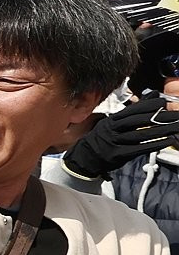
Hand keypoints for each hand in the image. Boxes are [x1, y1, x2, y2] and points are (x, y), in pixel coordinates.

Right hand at [63, 97, 178, 178]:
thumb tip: (150, 96)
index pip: (130, 110)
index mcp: (111, 120)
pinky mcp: (118, 155)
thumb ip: (131, 112)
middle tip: (175, 115)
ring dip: (160, 131)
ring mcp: (114, 142)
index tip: (162, 102)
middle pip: (136, 121)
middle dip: (158, 117)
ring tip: (175, 127)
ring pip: (140, 135)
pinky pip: (139, 149)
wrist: (84, 158)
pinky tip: (167, 141)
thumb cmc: (101, 139)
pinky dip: (154, 144)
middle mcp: (111, 130)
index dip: (147, 106)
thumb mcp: (112, 123)